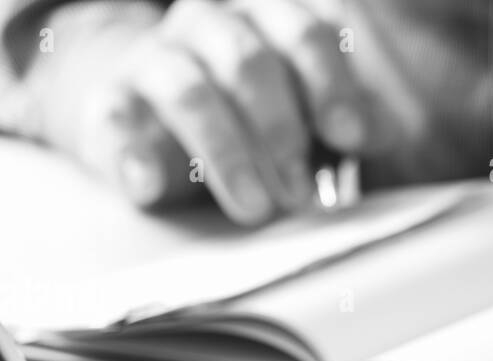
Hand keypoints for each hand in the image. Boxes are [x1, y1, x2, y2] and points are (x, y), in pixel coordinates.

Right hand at [36, 0, 389, 223]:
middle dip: (280, 131)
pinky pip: (114, 119)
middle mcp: (210, 25)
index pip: (305, 32)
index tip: (351, 138)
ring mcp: (155, 58)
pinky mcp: (109, 101)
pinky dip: (131, 155)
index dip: (330, 84)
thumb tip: (382, 134)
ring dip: (227, 154)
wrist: (151, 110)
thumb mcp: (305, 110)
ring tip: (255, 209)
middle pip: (248, 62)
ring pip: (189, 91)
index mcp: (267, 16)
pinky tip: (149, 188)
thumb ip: (344, 117)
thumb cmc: (249, 111)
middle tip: (301, 194)